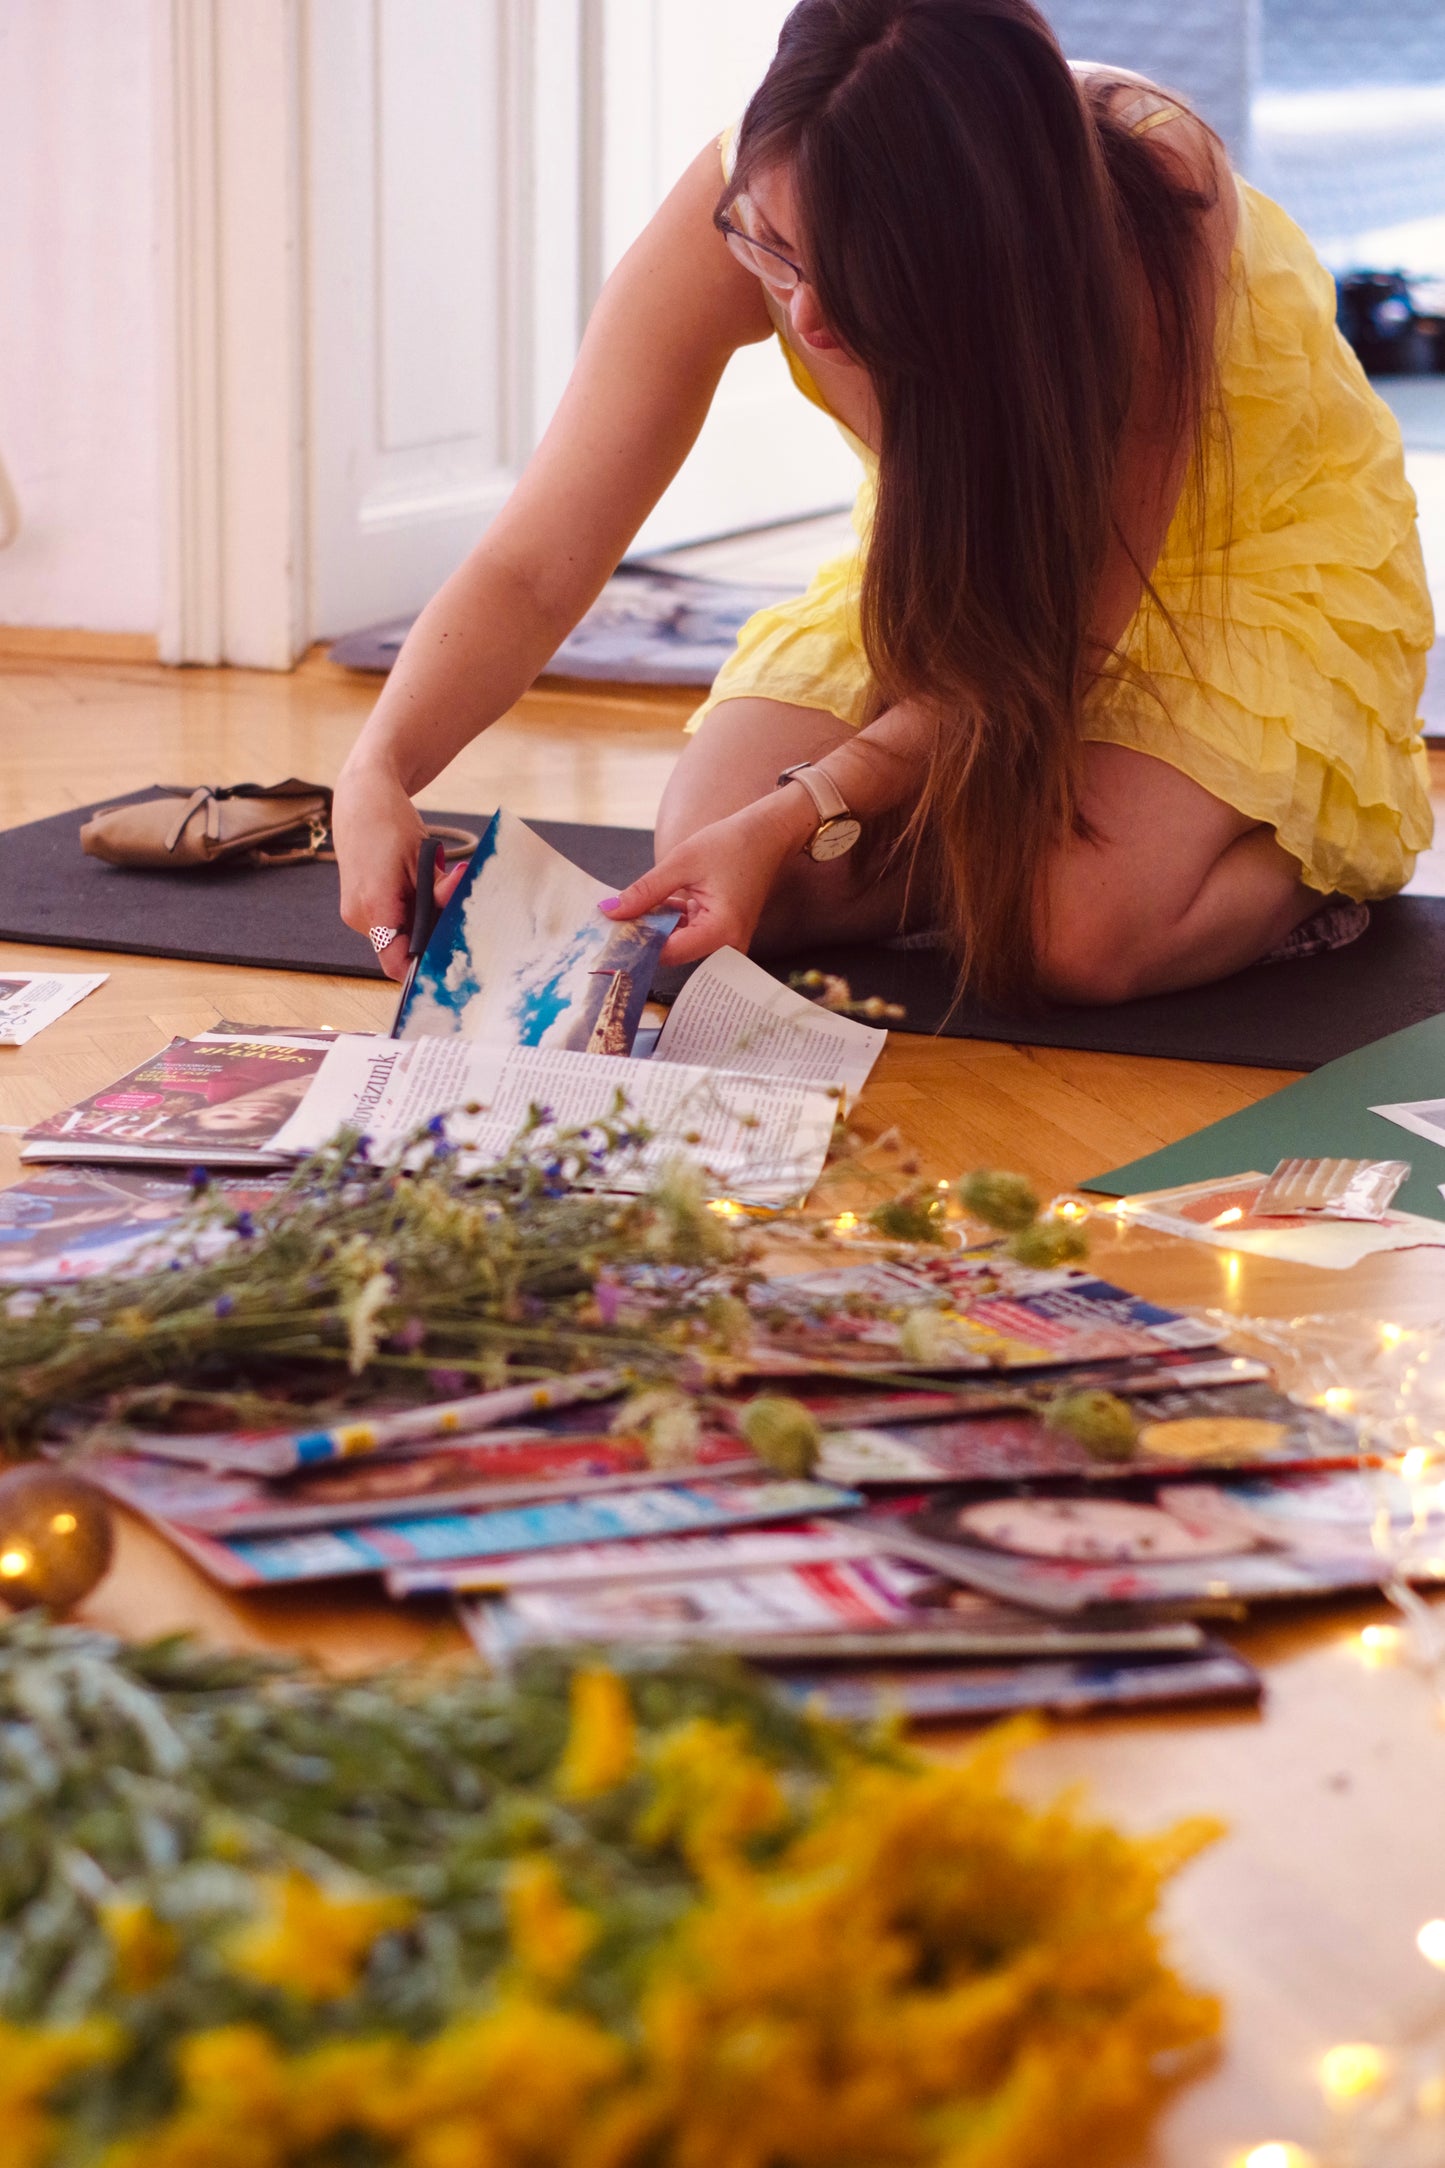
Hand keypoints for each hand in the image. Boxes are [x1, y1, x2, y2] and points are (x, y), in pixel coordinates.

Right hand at [333, 759, 465, 981]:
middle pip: (401, 949)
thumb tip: (458, 920)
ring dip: (421, 921)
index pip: (396, 963)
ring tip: (434, 887)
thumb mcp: (423, 858)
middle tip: (452, 905)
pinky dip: (409, 912)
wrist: (361, 797)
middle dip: (431, 934)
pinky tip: (419, 887)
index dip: (424, 966)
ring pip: (397, 935)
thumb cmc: (391, 822)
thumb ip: (440, 895)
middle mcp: (358, 917)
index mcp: (373, 907)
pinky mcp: (358, 904)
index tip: (451, 955)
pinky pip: (389, 921)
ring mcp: (355, 912)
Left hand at [601, 793, 812, 965]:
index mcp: (721, 930)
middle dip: (643, 936)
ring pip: (677, 945)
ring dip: (654, 928)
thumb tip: (611, 911)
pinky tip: (654, 905)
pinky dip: (669, 922)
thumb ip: (645, 891)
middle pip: (672, 953)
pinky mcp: (722, 934)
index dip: (637, 943)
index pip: (668, 953)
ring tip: (630, 909)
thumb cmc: (732, 844)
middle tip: (612, 920)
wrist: (767, 836)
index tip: (609, 932)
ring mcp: (727, 942)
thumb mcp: (681, 862)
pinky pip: (688, 936)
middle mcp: (728, 945)